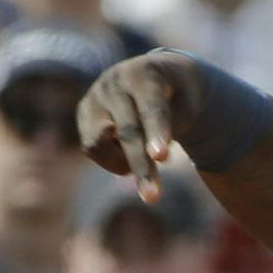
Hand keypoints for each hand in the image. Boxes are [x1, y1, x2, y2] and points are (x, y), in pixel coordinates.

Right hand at [78, 50, 203, 197]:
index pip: (151, 108)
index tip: (161, 157)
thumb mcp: (189, 103)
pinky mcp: (83, 114)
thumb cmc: (178, 95)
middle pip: (127, 131)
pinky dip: (114, 161)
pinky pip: (92, 149)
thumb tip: (153, 155)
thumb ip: (177, 123)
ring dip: (125, 164)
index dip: (156, 132)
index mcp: (143, 74)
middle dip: (141, 165)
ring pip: (99, 142)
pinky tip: (128, 153)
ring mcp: (94, 97)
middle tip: (153, 198)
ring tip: (146, 163)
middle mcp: (113, 83)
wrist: (153, 75)